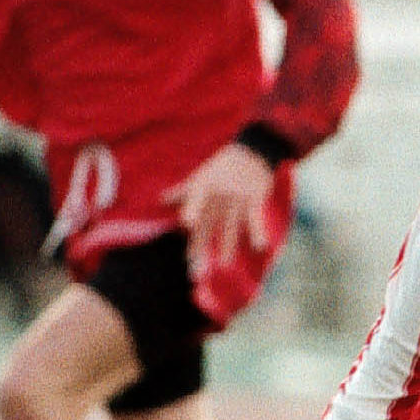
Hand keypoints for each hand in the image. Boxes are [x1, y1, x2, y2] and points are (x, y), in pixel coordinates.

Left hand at [164, 143, 274, 275]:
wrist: (254, 151)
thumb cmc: (223, 165)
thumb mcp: (201, 175)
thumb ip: (182, 191)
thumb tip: (159, 201)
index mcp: (204, 186)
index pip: (196, 201)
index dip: (192, 211)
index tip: (188, 226)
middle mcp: (219, 193)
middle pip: (210, 222)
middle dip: (203, 245)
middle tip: (197, 269)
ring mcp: (238, 198)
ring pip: (231, 226)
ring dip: (228, 246)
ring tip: (224, 265)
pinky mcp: (255, 200)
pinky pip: (255, 219)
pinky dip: (258, 232)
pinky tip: (259, 246)